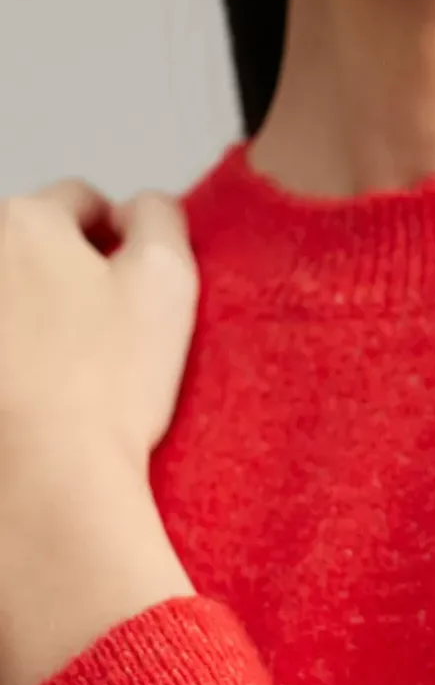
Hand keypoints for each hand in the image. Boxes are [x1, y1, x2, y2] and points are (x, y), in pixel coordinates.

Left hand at [0, 179, 199, 498]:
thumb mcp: (167, 278)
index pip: (82, 202)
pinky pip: (3, 348)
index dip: (119, 241)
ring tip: (64, 376)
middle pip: (33, 247)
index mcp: (25, 221)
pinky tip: (32, 398)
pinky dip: (14, 360)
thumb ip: (161, 216)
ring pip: (10, 298)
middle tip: (102, 338)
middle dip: (66, 278)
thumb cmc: (104, 385)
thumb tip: (141, 209)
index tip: (131, 293)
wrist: (42, 481)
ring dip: (31, 318)